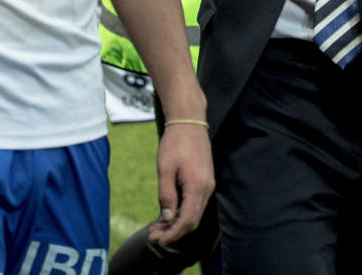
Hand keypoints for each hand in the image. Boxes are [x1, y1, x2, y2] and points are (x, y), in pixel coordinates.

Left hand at [148, 122, 213, 244]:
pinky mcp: (205, 181)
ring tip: (157, 227)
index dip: (172, 234)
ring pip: (194, 213)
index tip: (157, 239)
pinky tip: (168, 213)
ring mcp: (208, 185)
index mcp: (197, 187)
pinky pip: (195, 203)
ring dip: (177, 223)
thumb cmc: (175, 143)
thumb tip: (166, 218)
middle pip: (192, 221)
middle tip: (153, 236)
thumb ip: (166, 195)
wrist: (189, 121)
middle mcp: (207, 189)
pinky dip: (182, 212)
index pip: (187, 221)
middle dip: (173, 232)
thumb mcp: (165, 169)